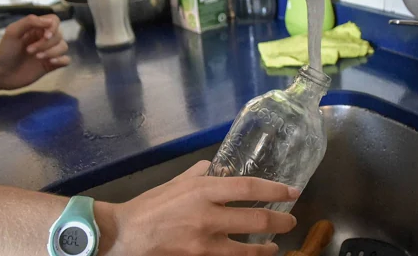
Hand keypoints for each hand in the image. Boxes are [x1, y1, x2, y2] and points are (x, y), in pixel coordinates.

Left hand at [0, 14, 70, 89]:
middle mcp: (45, 39)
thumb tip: (50, 21)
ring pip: (63, 47)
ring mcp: (49, 52)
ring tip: (37, 57)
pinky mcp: (51, 65)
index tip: (45, 35)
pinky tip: (50, 63)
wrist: (1, 74)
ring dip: (52, 52)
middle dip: (46, 44)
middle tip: (29, 51)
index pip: (54, 20)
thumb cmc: (4, 51)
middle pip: (59, 35)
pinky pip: (66, 60)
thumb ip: (30, 22)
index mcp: (36, 28)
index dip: (53, 27)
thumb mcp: (12, 32)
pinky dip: (61, 60)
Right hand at [101, 161, 298, 255]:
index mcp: (203, 190)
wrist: (125, 235)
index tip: (292, 192)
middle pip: (256, 219)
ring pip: (248, 249)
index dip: (275, 190)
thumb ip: (201, 173)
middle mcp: (208, 215)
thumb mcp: (176, 182)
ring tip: (275, 246)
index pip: (249, 188)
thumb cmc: (151, 205)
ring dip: (266, 248)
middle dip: (280, 221)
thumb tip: (220, 169)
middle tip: (291, 220)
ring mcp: (205, 242)